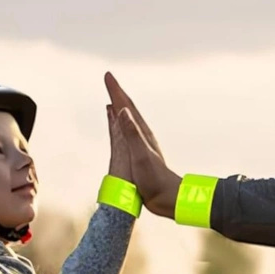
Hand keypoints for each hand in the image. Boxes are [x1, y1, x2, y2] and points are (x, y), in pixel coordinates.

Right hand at [104, 72, 180, 217]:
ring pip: (127, 121)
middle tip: (108, 80)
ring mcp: (140, 144)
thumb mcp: (141, 155)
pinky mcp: (139, 154)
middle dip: (117, 93)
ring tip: (112, 100)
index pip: (127, 106)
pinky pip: (126, 134)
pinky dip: (120, 126)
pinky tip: (119, 127)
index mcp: (141, 133)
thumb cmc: (155, 179)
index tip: (108, 76)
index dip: (116, 90)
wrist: (167, 197)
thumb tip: (122, 110)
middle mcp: (141, 135)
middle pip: (127, 109)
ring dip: (119, 108)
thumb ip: (132, 134)